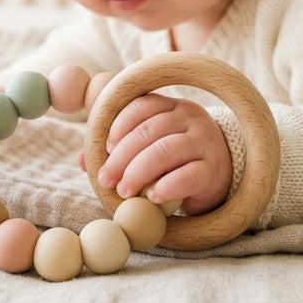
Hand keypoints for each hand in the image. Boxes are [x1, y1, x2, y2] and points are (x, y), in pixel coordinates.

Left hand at [93, 93, 231, 216]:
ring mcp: (205, 142)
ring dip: (138, 172)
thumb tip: (83, 159)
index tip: (105, 148)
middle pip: (149, 131)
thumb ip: (120, 148)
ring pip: (165, 150)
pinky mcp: (213, 170)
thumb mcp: (151, 147)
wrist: (220, 177)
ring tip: (123, 191)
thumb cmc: (177, 159)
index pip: (142, 105)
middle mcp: (191, 118)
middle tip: (106, 180)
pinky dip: (166, 187)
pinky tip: (152, 197)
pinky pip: (187, 175)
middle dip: (121, 156)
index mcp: (172, 106)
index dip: (119, 124)